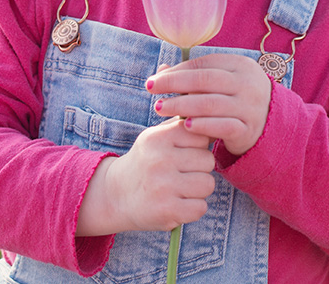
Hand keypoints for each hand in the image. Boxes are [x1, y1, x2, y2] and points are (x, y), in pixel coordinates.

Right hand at [76, 119, 215, 235]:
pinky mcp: (167, 211)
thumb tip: (213, 118)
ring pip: (208, 184)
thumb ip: (181, 125)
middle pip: (208, 161)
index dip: (197, 147)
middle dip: (200, 168)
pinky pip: (201, 207)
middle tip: (182, 173)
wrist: (115, 195)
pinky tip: (178, 204)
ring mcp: (163, 187)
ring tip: (180, 188)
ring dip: (198, 189)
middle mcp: (159, 160)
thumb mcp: (155, 137)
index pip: (201, 136)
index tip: (184, 154)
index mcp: (158, 138)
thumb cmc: (145, 163)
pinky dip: (193, 208)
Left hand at [147, 53, 272, 156]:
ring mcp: (251, 107)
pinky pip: (223, 126)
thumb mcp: (218, 84)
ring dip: (182, 105)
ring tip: (161, 108)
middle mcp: (248, 83)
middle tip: (152, 91)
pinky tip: (185, 125)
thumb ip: (193, 76)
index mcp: (240, 65)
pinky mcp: (249, 129)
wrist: (268, 127)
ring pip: (212, 103)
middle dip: (175, 85)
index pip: (204, 64)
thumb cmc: (234, 100)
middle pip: (205, 80)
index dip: (177, 71)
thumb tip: (161, 70)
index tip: (155, 80)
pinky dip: (203, 125)